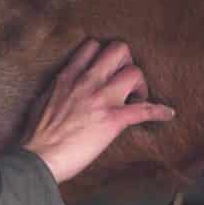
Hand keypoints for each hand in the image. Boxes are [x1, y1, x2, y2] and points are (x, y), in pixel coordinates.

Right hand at [21, 38, 175, 184]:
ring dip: (141, 85)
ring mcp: (101, 99)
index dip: (105, 56)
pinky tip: (167, 114)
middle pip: (119, 50)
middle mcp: (87, 82)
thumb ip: (57, 91)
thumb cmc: (36, 136)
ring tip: (138, 99)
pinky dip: (159, 112)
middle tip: (126, 83)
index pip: (92, 46)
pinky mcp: (113, 120)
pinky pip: (145, 110)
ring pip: (135, 73)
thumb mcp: (42, 101)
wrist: (39, 157)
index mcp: (68, 77)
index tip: (108, 70)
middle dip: (127, 63)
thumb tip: (60, 92)